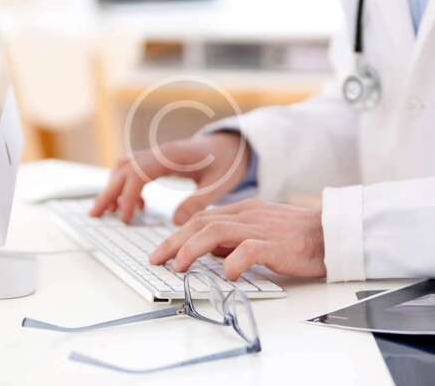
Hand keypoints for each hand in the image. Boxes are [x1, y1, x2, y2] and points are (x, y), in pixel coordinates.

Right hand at [90, 133, 250, 223]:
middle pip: (124, 168)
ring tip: (107, 212)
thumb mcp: (220, 184)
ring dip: (113, 187)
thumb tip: (176, 222)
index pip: (139, 173)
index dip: (129, 197)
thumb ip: (199, 201)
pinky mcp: (158, 160)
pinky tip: (139, 207)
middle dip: (108, 192)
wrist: (232, 145)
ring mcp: (157, 154)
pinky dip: (127, 186)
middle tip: (95, 216)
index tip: (127, 219)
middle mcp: (160, 152)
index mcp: (173, 156)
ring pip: (124, 167)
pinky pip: (134, 169)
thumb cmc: (227, 162)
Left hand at [149, 199, 325, 279]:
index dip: (178, 233)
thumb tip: (210, 253)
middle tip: (156, 259)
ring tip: (178, 267)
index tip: (162, 251)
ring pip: (216, 231)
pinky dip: (232, 262)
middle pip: (201, 222)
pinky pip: (248, 250)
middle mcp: (246, 215)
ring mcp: (260, 228)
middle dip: (174, 241)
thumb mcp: (259, 230)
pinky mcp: (275, 244)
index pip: (202, 217)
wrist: (331, 231)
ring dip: (192, 249)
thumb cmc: (296, 235)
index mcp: (242, 211)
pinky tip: (227, 276)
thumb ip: (235, 238)